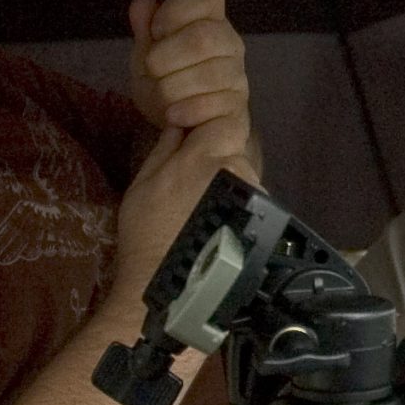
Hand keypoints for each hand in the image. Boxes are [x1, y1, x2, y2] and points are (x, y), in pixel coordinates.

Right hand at [112, 112, 258, 304]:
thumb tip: (179, 123)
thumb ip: (166, 147)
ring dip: (227, 179)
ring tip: (204, 203)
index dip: (209, 123)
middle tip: (192, 176)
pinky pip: (250, 197)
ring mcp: (254, 196)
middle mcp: (238, 171)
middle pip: (236, 147)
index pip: (226, 119)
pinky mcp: (261, 219)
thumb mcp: (144, 183)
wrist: (170, 285)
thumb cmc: (147, 234)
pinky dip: (236, 201)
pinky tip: (217, 219)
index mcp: (206, 157)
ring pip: (244, 173)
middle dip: (217, 155)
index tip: (191, 135)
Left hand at [129, 0, 252, 137]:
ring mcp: (238, 76)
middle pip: (203, 38)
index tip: (156, 30)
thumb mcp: (147, 54)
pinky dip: (187, 110)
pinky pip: (214, 104)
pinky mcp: (239, 109)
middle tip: (153, 70)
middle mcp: (230, 43)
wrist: (183, 129)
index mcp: (209, 20)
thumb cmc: (167, 82)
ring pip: (209, 74)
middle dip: (165, 57)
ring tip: (163, 96)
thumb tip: (143, 3)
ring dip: (173, 88)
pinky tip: (174, 114)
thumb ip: (145, 29)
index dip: (177, 8)